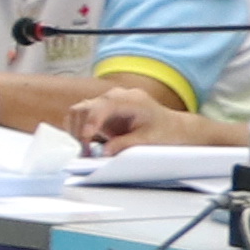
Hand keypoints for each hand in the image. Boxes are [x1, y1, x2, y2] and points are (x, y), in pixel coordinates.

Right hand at [75, 80, 214, 155]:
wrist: (172, 127)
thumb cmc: (165, 131)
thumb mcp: (148, 140)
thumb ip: (125, 144)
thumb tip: (104, 152)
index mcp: (131, 99)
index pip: (104, 105)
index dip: (92, 121)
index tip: (86, 137)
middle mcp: (115, 97)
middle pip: (85, 107)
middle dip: (80, 129)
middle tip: (85, 151)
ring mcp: (107, 103)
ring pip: (78, 112)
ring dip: (77, 131)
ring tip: (86, 150)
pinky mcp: (101, 112)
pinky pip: (81, 118)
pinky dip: (79, 131)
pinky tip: (87, 145)